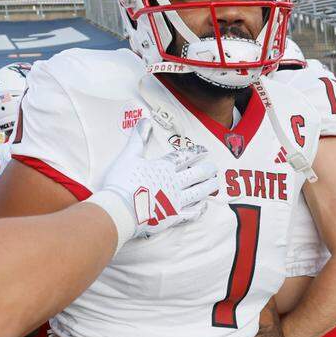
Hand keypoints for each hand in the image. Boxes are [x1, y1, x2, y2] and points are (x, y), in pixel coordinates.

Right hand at [92, 118, 218, 243]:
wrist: (120, 209)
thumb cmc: (122, 181)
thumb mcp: (129, 156)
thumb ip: (138, 138)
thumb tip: (145, 120)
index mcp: (164, 167)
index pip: (184, 156)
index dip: (196, 152)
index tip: (205, 150)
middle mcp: (174, 183)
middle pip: (196, 174)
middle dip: (207, 169)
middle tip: (214, 168)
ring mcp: (175, 201)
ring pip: (198, 192)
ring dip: (208, 187)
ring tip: (215, 183)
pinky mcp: (173, 217)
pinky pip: (191, 213)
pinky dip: (199, 209)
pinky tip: (204, 206)